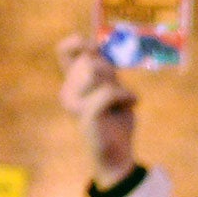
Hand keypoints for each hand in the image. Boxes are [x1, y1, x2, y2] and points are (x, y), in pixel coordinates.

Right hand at [58, 33, 138, 189]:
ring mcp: (75, 103)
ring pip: (98, 70)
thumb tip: (105, 45)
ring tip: (120, 102)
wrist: (117, 154)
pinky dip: (126, 96)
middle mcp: (68, 91)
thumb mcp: (111, 87)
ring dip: (117, 83)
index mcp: (71, 83)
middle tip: (117, 92)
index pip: (65, 50)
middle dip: (111, 71)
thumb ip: (106, 68)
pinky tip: (132, 103)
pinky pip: (109, 91)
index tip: (96, 48)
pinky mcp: (87, 113)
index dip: (80, 42)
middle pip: (91, 59)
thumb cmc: (115, 119)